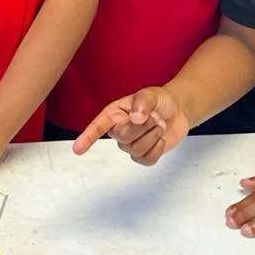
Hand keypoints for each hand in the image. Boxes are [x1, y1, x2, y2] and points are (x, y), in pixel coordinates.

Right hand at [73, 86, 189, 165]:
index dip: (87, 137)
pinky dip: (157, 149)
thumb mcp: (150, 94)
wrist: (176, 110)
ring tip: (160, 124)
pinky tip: (160, 139)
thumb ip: (142, 103)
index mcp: (114, 114)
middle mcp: (118, 130)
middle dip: (144, 127)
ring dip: (153, 136)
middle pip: (123, 138)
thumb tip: (135, 119)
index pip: (98, 126)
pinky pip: (146, 160)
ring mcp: (131, 144)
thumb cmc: (158, 100)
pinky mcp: (143, 155)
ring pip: (136, 149)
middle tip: (156, 117)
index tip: (77, 149)